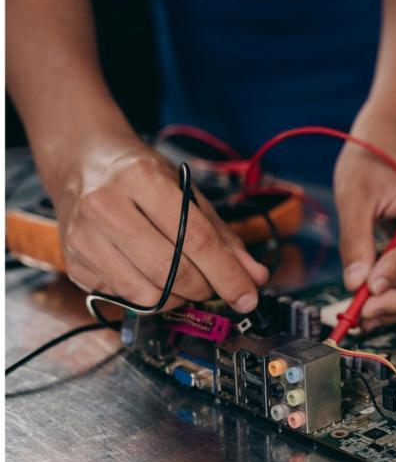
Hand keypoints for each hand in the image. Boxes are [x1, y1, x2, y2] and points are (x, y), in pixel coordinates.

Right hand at [48, 135, 267, 311]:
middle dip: (204, 288)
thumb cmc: (142, 178)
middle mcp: (106, 206)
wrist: (84, 163)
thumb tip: (255, 277)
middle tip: (215, 287)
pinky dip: (149, 296)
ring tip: (184, 281)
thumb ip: (224, 237)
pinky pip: (125, 298)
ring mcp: (85, 237)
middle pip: (171, 272)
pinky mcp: (75, 264)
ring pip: (147, 294)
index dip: (227, 274)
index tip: (247, 296)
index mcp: (142, 179)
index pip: (196, 239)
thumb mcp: (188, 193)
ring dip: (177, 297)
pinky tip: (152, 276)